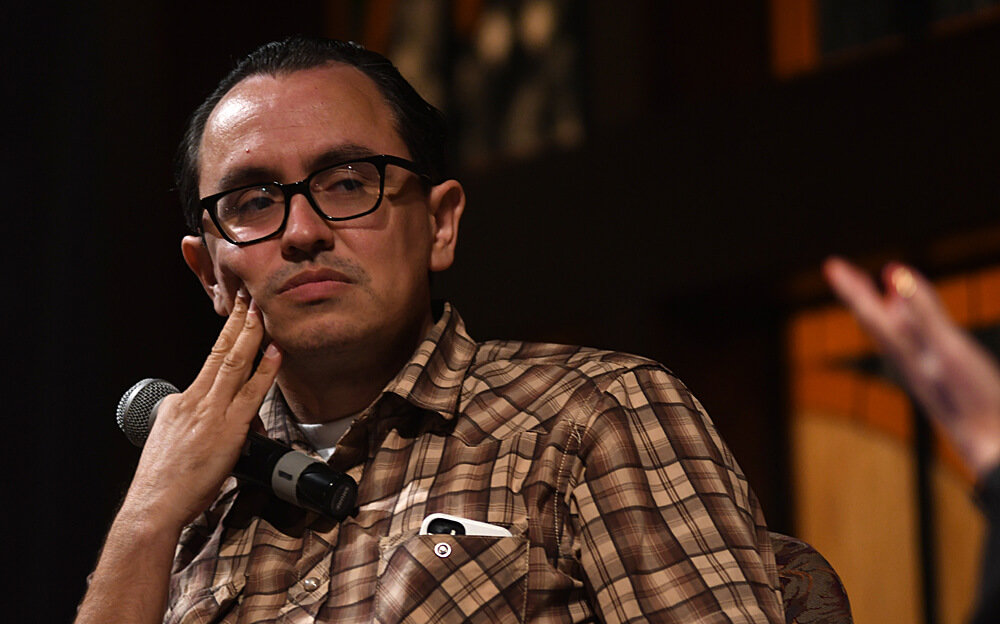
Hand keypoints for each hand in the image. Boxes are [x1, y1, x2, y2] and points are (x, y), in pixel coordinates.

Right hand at [121, 288, 281, 528]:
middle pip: (221, 351)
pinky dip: (265, 369)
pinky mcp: (227, 430)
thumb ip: (188, 421)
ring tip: (263, 310)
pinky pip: (251, 392)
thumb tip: (208, 416)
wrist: (153, 506)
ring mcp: (211, 412)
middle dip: (238, 320)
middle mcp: (195, 400)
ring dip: (251, 334)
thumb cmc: (163, 482)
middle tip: (250, 295)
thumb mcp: (170, 440)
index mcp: (181, 401)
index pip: (209, 358)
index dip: (226, 333)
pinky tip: (276, 352)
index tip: (237, 312)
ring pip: (235, 363)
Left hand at [824, 257, 999, 478]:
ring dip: (882, 309)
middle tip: (841, 272)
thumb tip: (892, 271)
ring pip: (893, 335)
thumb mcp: (948, 347)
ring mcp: (925, 373)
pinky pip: (916, 348)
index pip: (868, 312)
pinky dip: (910, 329)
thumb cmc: (973, 398)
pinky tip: (917, 331)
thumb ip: (922, 310)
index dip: (851, 287)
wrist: (995, 448)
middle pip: (874, 321)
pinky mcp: (942, 383)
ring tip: (875, 293)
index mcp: (904, 351)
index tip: (831, 265)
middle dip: (859, 294)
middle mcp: (908, 361)